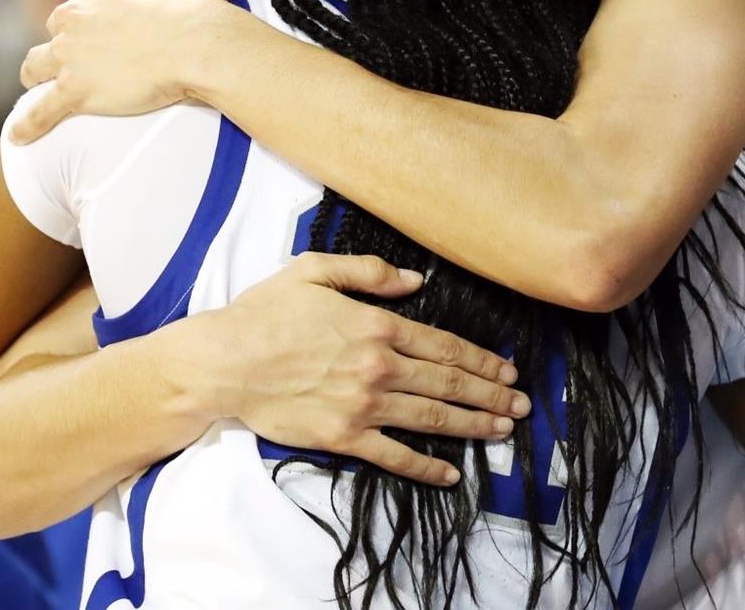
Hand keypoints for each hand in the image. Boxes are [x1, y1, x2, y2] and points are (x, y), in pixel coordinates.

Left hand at [10, 0, 230, 142]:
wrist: (195, 44)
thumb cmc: (197, 9)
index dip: (90, 10)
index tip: (103, 24)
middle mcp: (72, 16)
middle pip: (55, 30)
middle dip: (65, 43)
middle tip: (83, 60)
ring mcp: (69, 55)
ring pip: (35, 66)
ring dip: (37, 76)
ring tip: (41, 88)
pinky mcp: (73, 90)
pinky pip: (40, 112)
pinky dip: (28, 125)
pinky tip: (18, 137)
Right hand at [194, 252, 530, 486]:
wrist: (223, 362)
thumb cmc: (263, 313)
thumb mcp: (314, 271)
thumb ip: (369, 273)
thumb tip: (416, 280)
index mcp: (376, 326)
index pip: (444, 346)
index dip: (481, 360)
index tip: (507, 370)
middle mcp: (378, 367)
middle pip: (448, 384)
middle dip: (491, 395)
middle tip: (521, 406)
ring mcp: (362, 405)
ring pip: (432, 419)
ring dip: (474, 426)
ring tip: (503, 432)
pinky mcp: (342, 437)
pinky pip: (394, 456)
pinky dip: (426, 467)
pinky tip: (450, 473)